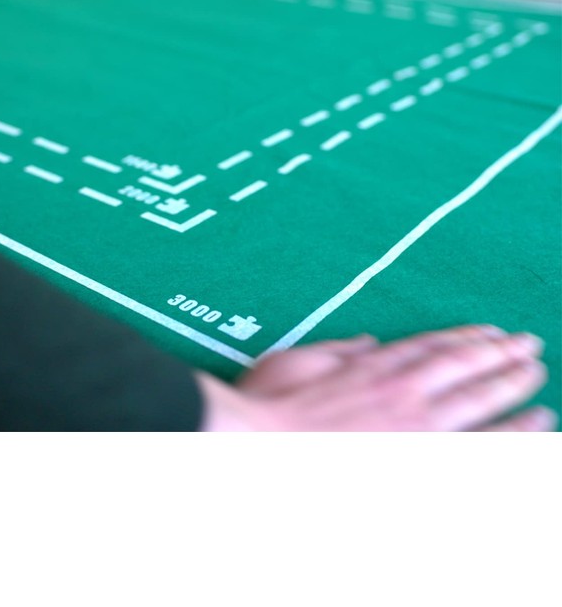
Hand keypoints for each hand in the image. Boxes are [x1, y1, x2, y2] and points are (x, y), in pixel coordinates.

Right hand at [198, 325, 554, 430]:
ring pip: (476, 403)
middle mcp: (399, 393)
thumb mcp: (293, 360)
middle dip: (501, 356)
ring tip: (537, 379)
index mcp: (372, 367)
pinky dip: (506, 437)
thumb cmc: (269, 406)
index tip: (490, 334)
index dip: (465, 339)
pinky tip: (530, 430)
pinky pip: (474, 447)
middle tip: (531, 346)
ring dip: (511, 388)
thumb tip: (368, 341)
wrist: (259, 447)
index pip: (429, 347)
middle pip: (462, 368)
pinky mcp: (415, 460)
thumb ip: (336, 350)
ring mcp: (412, 429)